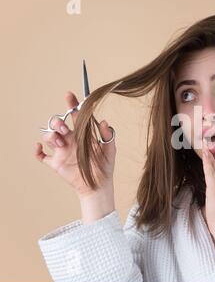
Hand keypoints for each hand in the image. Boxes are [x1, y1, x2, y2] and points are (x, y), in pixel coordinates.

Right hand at [34, 91, 115, 221]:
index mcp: (83, 135)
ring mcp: (62, 151)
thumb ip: (108, 136)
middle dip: (57, 122)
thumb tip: (105, 121)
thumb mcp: (110, 150)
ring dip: (51, 136)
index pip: (76, 116)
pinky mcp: (56, 163)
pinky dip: (37, 151)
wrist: (98, 186)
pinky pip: (42, 156)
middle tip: (64, 128)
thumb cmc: (105, 167)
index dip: (72, 105)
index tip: (69, 95)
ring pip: (49, 137)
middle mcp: (71, 140)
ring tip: (60, 143)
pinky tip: (39, 148)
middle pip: (58, 124)